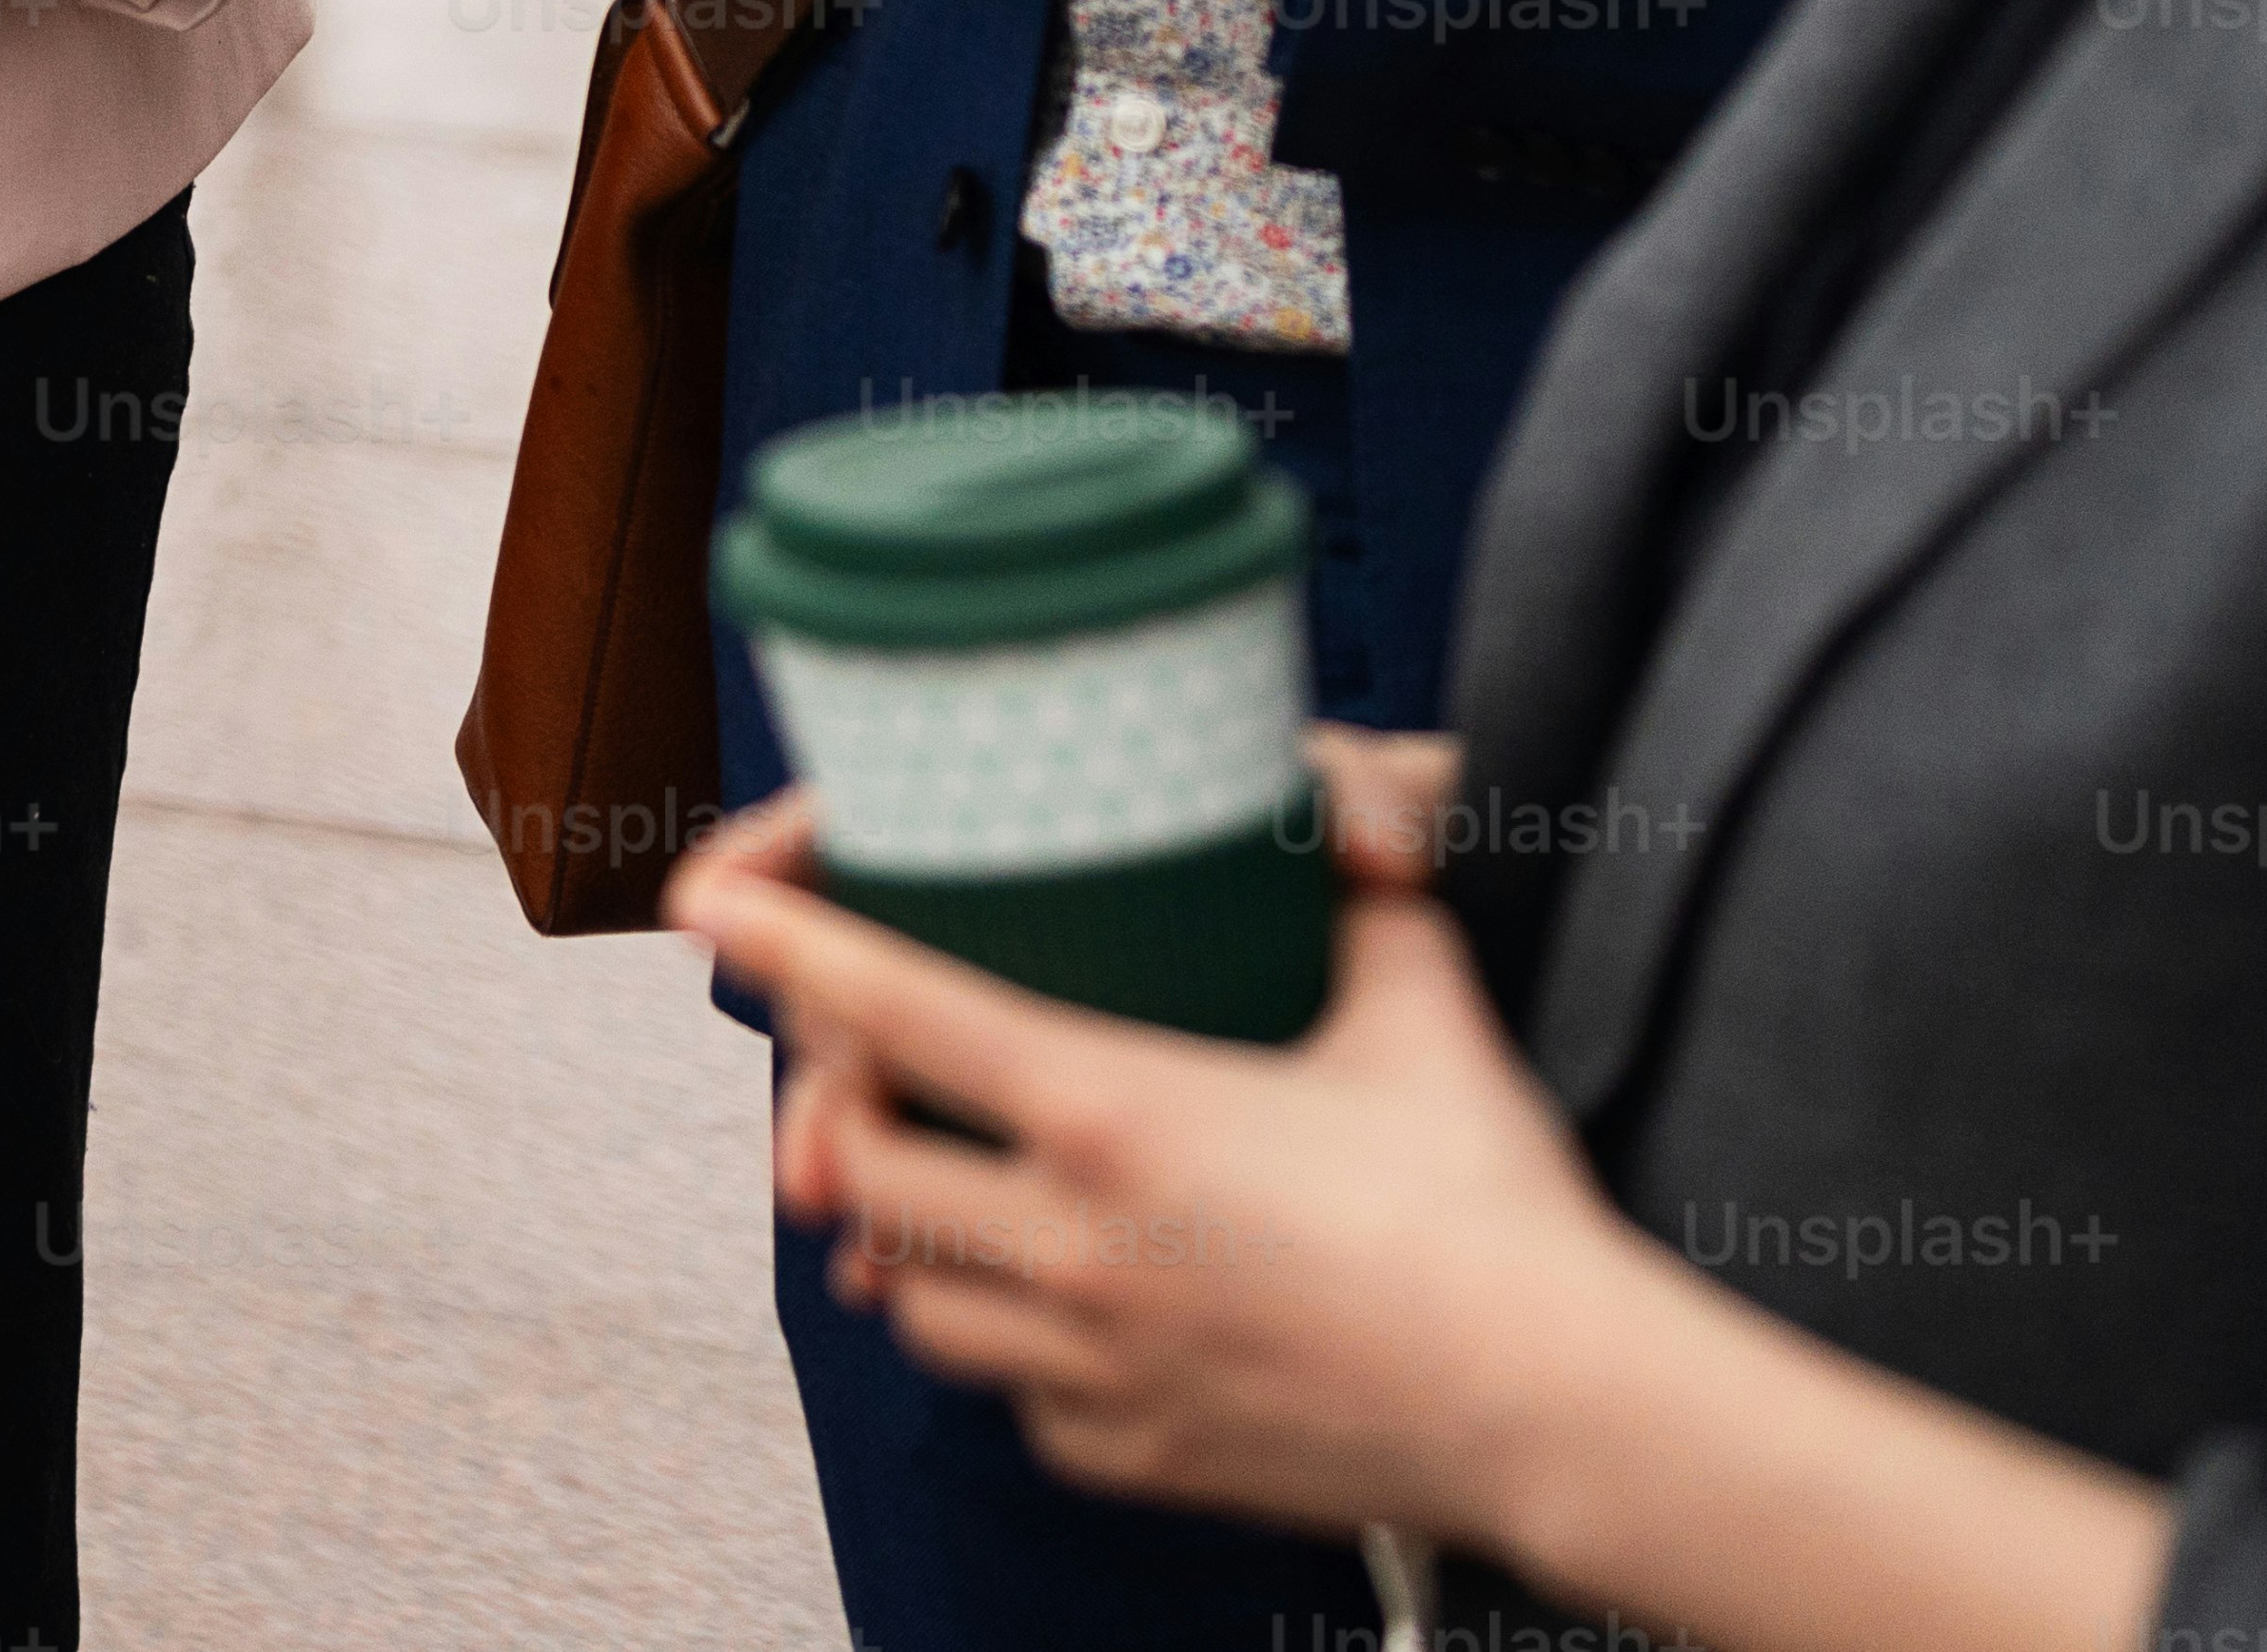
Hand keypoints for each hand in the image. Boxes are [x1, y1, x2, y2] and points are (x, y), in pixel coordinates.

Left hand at [665, 774, 1642, 1554]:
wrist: (1565, 1410)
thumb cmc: (1495, 1210)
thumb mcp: (1418, 1005)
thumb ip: (1358, 892)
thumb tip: (1352, 815)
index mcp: (1114, 1110)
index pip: (891, 1005)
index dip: (781, 944)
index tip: (701, 905)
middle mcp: (1074, 1241)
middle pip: (859, 1164)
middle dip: (842, 1113)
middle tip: (871, 1075)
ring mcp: (1092, 1360)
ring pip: (907, 1295)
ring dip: (905, 1235)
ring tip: (953, 1190)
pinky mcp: (1129, 1452)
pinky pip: (1010, 1397)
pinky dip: (1009, 1348)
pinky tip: (1064, 1307)